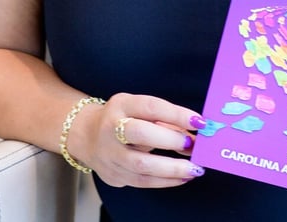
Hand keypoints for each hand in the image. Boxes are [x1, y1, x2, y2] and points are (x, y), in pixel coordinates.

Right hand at [66, 92, 205, 187]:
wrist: (87, 135)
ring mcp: (110, 154)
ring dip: (172, 168)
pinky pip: (142, 182)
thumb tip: (194, 133)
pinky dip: (165, 181)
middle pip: (140, 134)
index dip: (176, 114)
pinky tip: (182, 177)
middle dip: (170, 140)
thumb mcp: (139, 108)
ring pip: (141, 165)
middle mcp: (111, 128)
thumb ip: (166, 119)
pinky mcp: (113, 175)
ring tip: (194, 168)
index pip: (150, 107)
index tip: (198, 121)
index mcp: (121, 105)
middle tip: (192, 144)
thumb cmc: (122, 118)